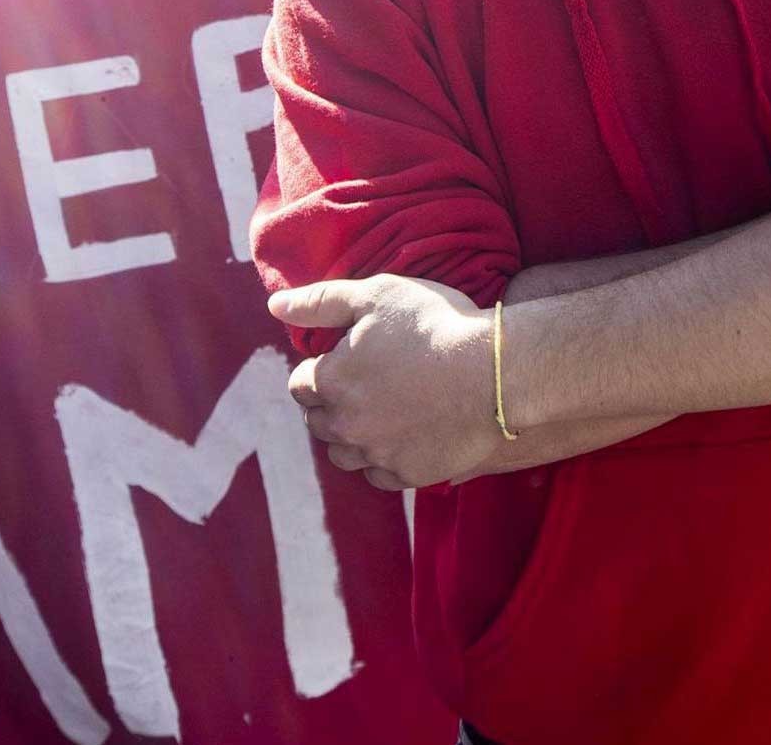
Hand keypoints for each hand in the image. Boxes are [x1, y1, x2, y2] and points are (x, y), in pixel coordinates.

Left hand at [269, 275, 496, 490]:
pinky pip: (379, 475)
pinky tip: (402, 436)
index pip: (299, 385)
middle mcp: (345, 425)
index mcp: (331, 382)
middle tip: (361, 385)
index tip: (343, 360)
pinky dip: (383, 459)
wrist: (496, 372)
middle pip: (317, 422)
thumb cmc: (434, 325)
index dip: (318, 370)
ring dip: (351, 436)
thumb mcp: (376, 294)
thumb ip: (319, 301)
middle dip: (329, 404)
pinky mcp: (408, 474)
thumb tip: (274, 306)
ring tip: (377, 414)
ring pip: (343, 455)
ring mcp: (377, 454)